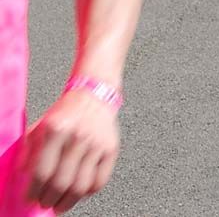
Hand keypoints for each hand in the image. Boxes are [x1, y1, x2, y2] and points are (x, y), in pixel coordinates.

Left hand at [21, 90, 119, 213]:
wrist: (93, 96)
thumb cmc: (64, 113)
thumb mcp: (40, 127)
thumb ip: (29, 152)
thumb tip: (24, 179)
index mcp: (55, 130)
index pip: (42, 171)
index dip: (34, 191)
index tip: (31, 199)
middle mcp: (77, 137)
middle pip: (62, 182)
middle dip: (50, 199)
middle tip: (46, 204)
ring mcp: (96, 144)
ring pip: (81, 185)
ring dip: (68, 201)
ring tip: (61, 205)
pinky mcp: (111, 148)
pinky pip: (100, 180)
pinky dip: (89, 192)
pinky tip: (80, 193)